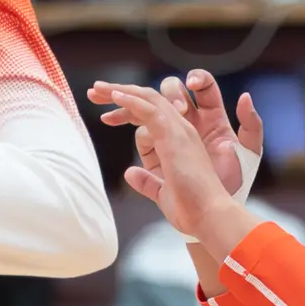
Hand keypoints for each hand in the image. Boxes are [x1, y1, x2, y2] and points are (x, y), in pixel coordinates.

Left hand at [95, 81, 251, 254]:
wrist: (209, 216)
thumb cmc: (192, 208)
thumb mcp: (162, 193)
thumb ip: (147, 181)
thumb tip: (129, 173)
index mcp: (177, 142)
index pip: (151, 114)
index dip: (126, 110)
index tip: (104, 115)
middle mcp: (180, 130)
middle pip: (148, 100)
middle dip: (119, 92)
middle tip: (95, 92)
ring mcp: (179, 131)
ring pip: (148, 99)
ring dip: (120, 91)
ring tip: (97, 89)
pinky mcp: (175, 136)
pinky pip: (151, 110)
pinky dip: (132, 100)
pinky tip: (115, 96)